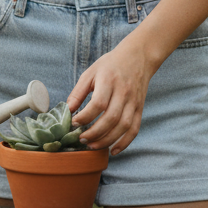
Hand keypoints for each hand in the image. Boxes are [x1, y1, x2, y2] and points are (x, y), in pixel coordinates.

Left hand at [66, 40, 154, 154]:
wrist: (139, 56)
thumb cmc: (111, 64)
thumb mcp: (91, 72)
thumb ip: (78, 91)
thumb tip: (67, 110)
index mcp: (109, 81)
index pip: (98, 104)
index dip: (85, 117)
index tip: (73, 122)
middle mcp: (124, 92)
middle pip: (111, 118)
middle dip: (94, 133)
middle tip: (81, 139)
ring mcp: (134, 101)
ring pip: (123, 126)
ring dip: (107, 140)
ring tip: (92, 145)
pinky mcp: (140, 108)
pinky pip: (134, 128)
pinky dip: (125, 142)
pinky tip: (113, 150)